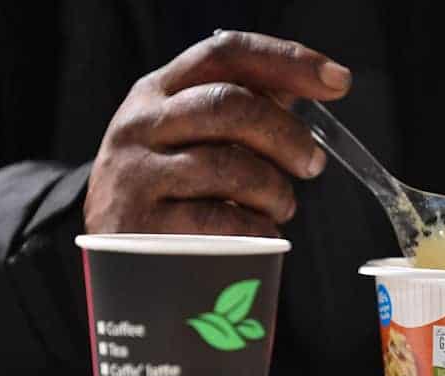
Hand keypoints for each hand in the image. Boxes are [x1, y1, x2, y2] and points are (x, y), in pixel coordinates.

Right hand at [84, 31, 351, 236]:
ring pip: (227, 166)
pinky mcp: (141, 226)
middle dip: (287, 134)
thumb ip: (240, 108)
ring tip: (282, 205)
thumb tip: (306, 83)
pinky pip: (218, 220)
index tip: (336, 81)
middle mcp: (141, 124)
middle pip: (230, 106)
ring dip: (274, 190)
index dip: (287, 60)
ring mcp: (136, 174)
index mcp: (159, 91)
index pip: (226, 54)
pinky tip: (261, 232)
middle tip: (312, 164)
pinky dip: (256, 227)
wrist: (108, 251)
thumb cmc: (167, 187)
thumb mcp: (189, 135)